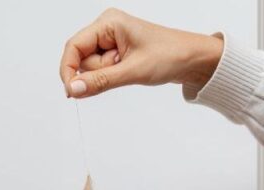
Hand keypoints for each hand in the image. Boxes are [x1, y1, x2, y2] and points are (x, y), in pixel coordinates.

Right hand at [60, 9, 223, 98]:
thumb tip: (73, 90)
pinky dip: (112, 77)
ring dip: (107, 75)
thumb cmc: (170, 56)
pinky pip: (102, 70)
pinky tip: (128, 72)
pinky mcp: (117, 53)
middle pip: (82, 59)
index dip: (69, 70)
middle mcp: (107, 28)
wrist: (194, 60)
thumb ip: (100, 81)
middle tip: (123, 70)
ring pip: (92, 67)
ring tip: (130, 69)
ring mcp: (111, 41)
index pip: (74, 46)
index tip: (71, 92)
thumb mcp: (133, 71)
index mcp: (109, 22)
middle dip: (98, 72)